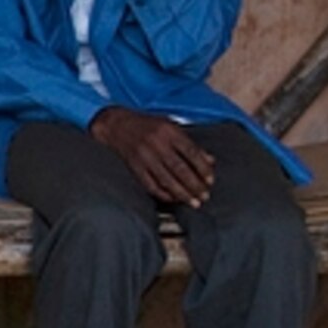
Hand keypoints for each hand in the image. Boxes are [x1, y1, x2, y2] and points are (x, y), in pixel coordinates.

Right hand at [92, 107, 215, 209]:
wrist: (117, 125)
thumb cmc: (148, 125)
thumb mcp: (171, 126)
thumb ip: (190, 143)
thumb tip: (210, 160)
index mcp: (168, 131)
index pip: (191, 152)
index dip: (202, 168)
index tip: (210, 180)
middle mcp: (157, 144)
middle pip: (180, 168)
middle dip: (194, 185)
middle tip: (205, 196)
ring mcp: (144, 157)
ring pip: (166, 179)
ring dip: (182, 193)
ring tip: (193, 202)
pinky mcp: (135, 167)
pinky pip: (151, 184)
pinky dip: (163, 194)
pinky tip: (173, 199)